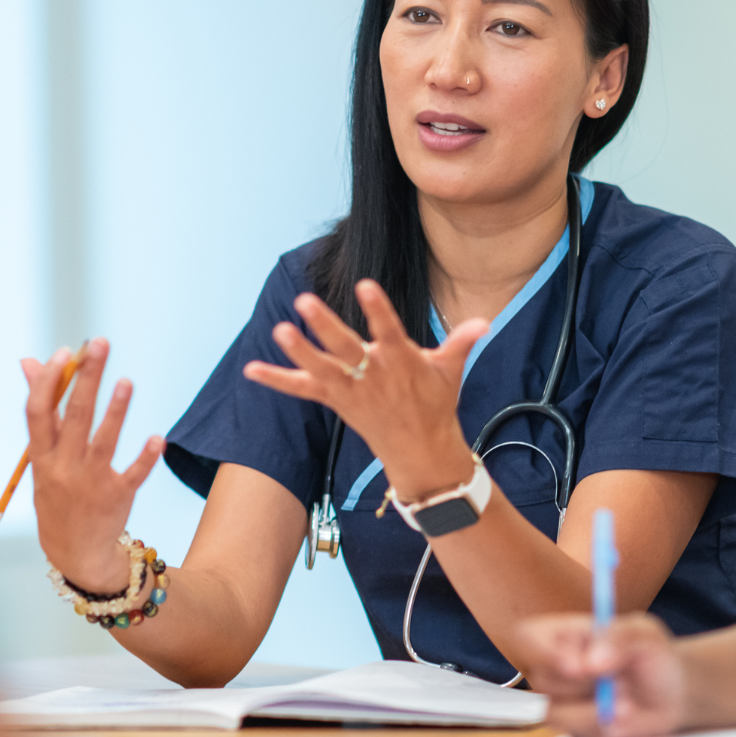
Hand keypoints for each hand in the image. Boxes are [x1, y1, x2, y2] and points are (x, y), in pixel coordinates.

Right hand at [22, 339, 163, 592]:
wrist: (75, 553)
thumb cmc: (58, 494)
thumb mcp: (42, 458)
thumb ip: (42, 411)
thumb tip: (29, 361)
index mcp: (41, 456)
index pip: (38, 412)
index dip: (48, 381)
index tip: (63, 352)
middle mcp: (64, 468)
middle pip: (74, 417)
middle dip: (85, 378)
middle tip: (99, 343)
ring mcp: (91, 483)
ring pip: (104, 442)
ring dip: (116, 411)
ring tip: (126, 382)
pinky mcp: (118, 497)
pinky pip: (134, 475)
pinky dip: (145, 458)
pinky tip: (157, 438)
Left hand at [242, 280, 487, 499]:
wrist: (421, 451)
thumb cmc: (436, 403)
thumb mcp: (450, 371)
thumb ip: (461, 342)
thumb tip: (485, 321)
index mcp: (402, 362)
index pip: (389, 331)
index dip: (378, 309)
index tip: (365, 285)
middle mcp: (372, 375)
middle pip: (346, 348)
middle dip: (325, 326)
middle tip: (305, 302)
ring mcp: (351, 390)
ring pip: (322, 368)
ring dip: (298, 351)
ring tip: (278, 330)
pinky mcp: (335, 400)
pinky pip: (302, 390)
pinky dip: (277, 380)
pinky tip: (250, 369)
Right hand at [516, 613, 685, 736]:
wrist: (671, 693)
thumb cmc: (651, 654)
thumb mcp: (643, 633)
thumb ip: (617, 638)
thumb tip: (590, 661)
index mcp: (560, 635)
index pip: (528, 637)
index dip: (544, 652)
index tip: (579, 666)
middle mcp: (552, 670)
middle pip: (543, 681)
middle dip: (586, 686)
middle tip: (622, 685)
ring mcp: (560, 704)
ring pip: (557, 714)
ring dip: (596, 712)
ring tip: (629, 703)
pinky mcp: (574, 732)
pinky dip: (605, 731)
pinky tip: (626, 720)